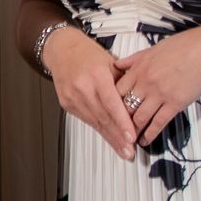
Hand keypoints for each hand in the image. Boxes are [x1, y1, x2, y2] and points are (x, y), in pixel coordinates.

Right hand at [44, 26, 135, 160]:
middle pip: (103, 117)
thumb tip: (140, 101)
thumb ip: (124, 83)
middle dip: (118, 137)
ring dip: (109, 138)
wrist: (61, 49)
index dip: (122, 122)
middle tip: (129, 151)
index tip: (131, 136)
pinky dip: (98, 129)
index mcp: (96, 75)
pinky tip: (108, 137)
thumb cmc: (87, 54)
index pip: (111, 104)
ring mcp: (72, 97)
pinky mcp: (66, 104)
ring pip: (94, 122)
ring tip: (122, 149)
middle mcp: (82, 87)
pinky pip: (86, 119)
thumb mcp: (110, 62)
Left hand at [114, 29, 200, 147]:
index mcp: (138, 69)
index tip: (110, 111)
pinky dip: (150, 134)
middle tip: (116, 129)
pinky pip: (158, 122)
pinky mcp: (175, 104)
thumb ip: (133, 60)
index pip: (117, 90)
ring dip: (132, 130)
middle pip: (125, 106)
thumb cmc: (183, 46)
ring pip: (139, 117)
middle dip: (119, 120)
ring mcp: (159, 95)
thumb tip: (118, 64)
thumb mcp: (152, 49)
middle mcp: (145, 83)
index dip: (111, 102)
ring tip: (128, 139)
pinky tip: (145, 140)